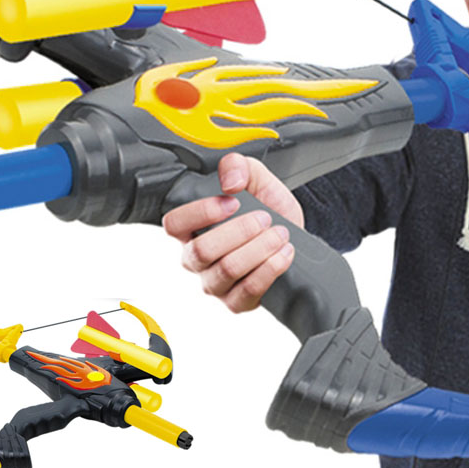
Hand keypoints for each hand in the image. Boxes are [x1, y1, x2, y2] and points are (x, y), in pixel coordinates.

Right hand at [162, 153, 302, 312]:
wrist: (293, 234)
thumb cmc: (267, 207)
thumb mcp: (257, 176)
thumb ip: (238, 166)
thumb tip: (230, 180)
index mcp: (192, 227)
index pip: (174, 224)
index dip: (200, 213)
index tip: (232, 201)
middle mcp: (198, 258)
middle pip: (201, 251)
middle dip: (239, 231)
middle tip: (264, 218)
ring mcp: (216, 282)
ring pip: (226, 270)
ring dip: (258, 249)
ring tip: (279, 234)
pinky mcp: (237, 301)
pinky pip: (246, 292)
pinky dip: (269, 270)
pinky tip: (283, 253)